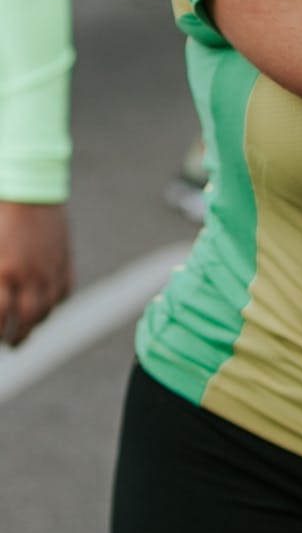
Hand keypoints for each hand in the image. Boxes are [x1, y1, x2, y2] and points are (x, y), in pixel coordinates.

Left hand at [0, 201, 71, 345]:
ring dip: (37, 323)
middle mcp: (30, 275)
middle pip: (27, 318)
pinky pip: (64, 290)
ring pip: (48, 308)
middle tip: (11, 343)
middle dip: (17, 337)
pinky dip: (56, 303)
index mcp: (4, 272)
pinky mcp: (64, 259)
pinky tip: (46, 305)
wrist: (29, 188)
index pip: (0, 317)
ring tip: (27, 329)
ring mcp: (50, 268)